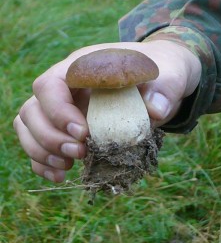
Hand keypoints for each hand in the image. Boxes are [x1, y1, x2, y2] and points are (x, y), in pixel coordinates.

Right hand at [13, 41, 200, 181]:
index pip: (50, 85)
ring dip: (41, 151)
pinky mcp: (67, 127)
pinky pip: (39, 143)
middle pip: (32, 110)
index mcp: (83, 67)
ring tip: (68, 166)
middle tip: (80, 153)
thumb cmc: (158, 74)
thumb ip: (163, 89)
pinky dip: (43, 162)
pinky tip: (62, 175)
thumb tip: (155, 111)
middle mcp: (67, 87)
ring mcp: (64, 108)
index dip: (58, 111)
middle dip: (49, 137)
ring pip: (28, 126)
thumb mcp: (169, 75)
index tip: (84, 134)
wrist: (158, 82)